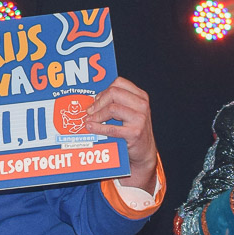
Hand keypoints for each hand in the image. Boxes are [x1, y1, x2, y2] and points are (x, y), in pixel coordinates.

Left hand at [85, 78, 158, 193]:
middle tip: (89, 111)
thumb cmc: (133, 130)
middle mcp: (142, 105)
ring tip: (89, 120)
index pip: (119, 83)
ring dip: (97, 115)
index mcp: (140, 96)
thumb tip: (93, 100)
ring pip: (112, 108)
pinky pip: (111, 128)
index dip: (104, 91)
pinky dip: (98, 128)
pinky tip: (91, 127)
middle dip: (98, 102)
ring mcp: (140, 119)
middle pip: (114, 93)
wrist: (144, 151)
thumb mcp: (130, 112)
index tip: (96, 100)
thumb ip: (116, 103)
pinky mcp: (135, 133)